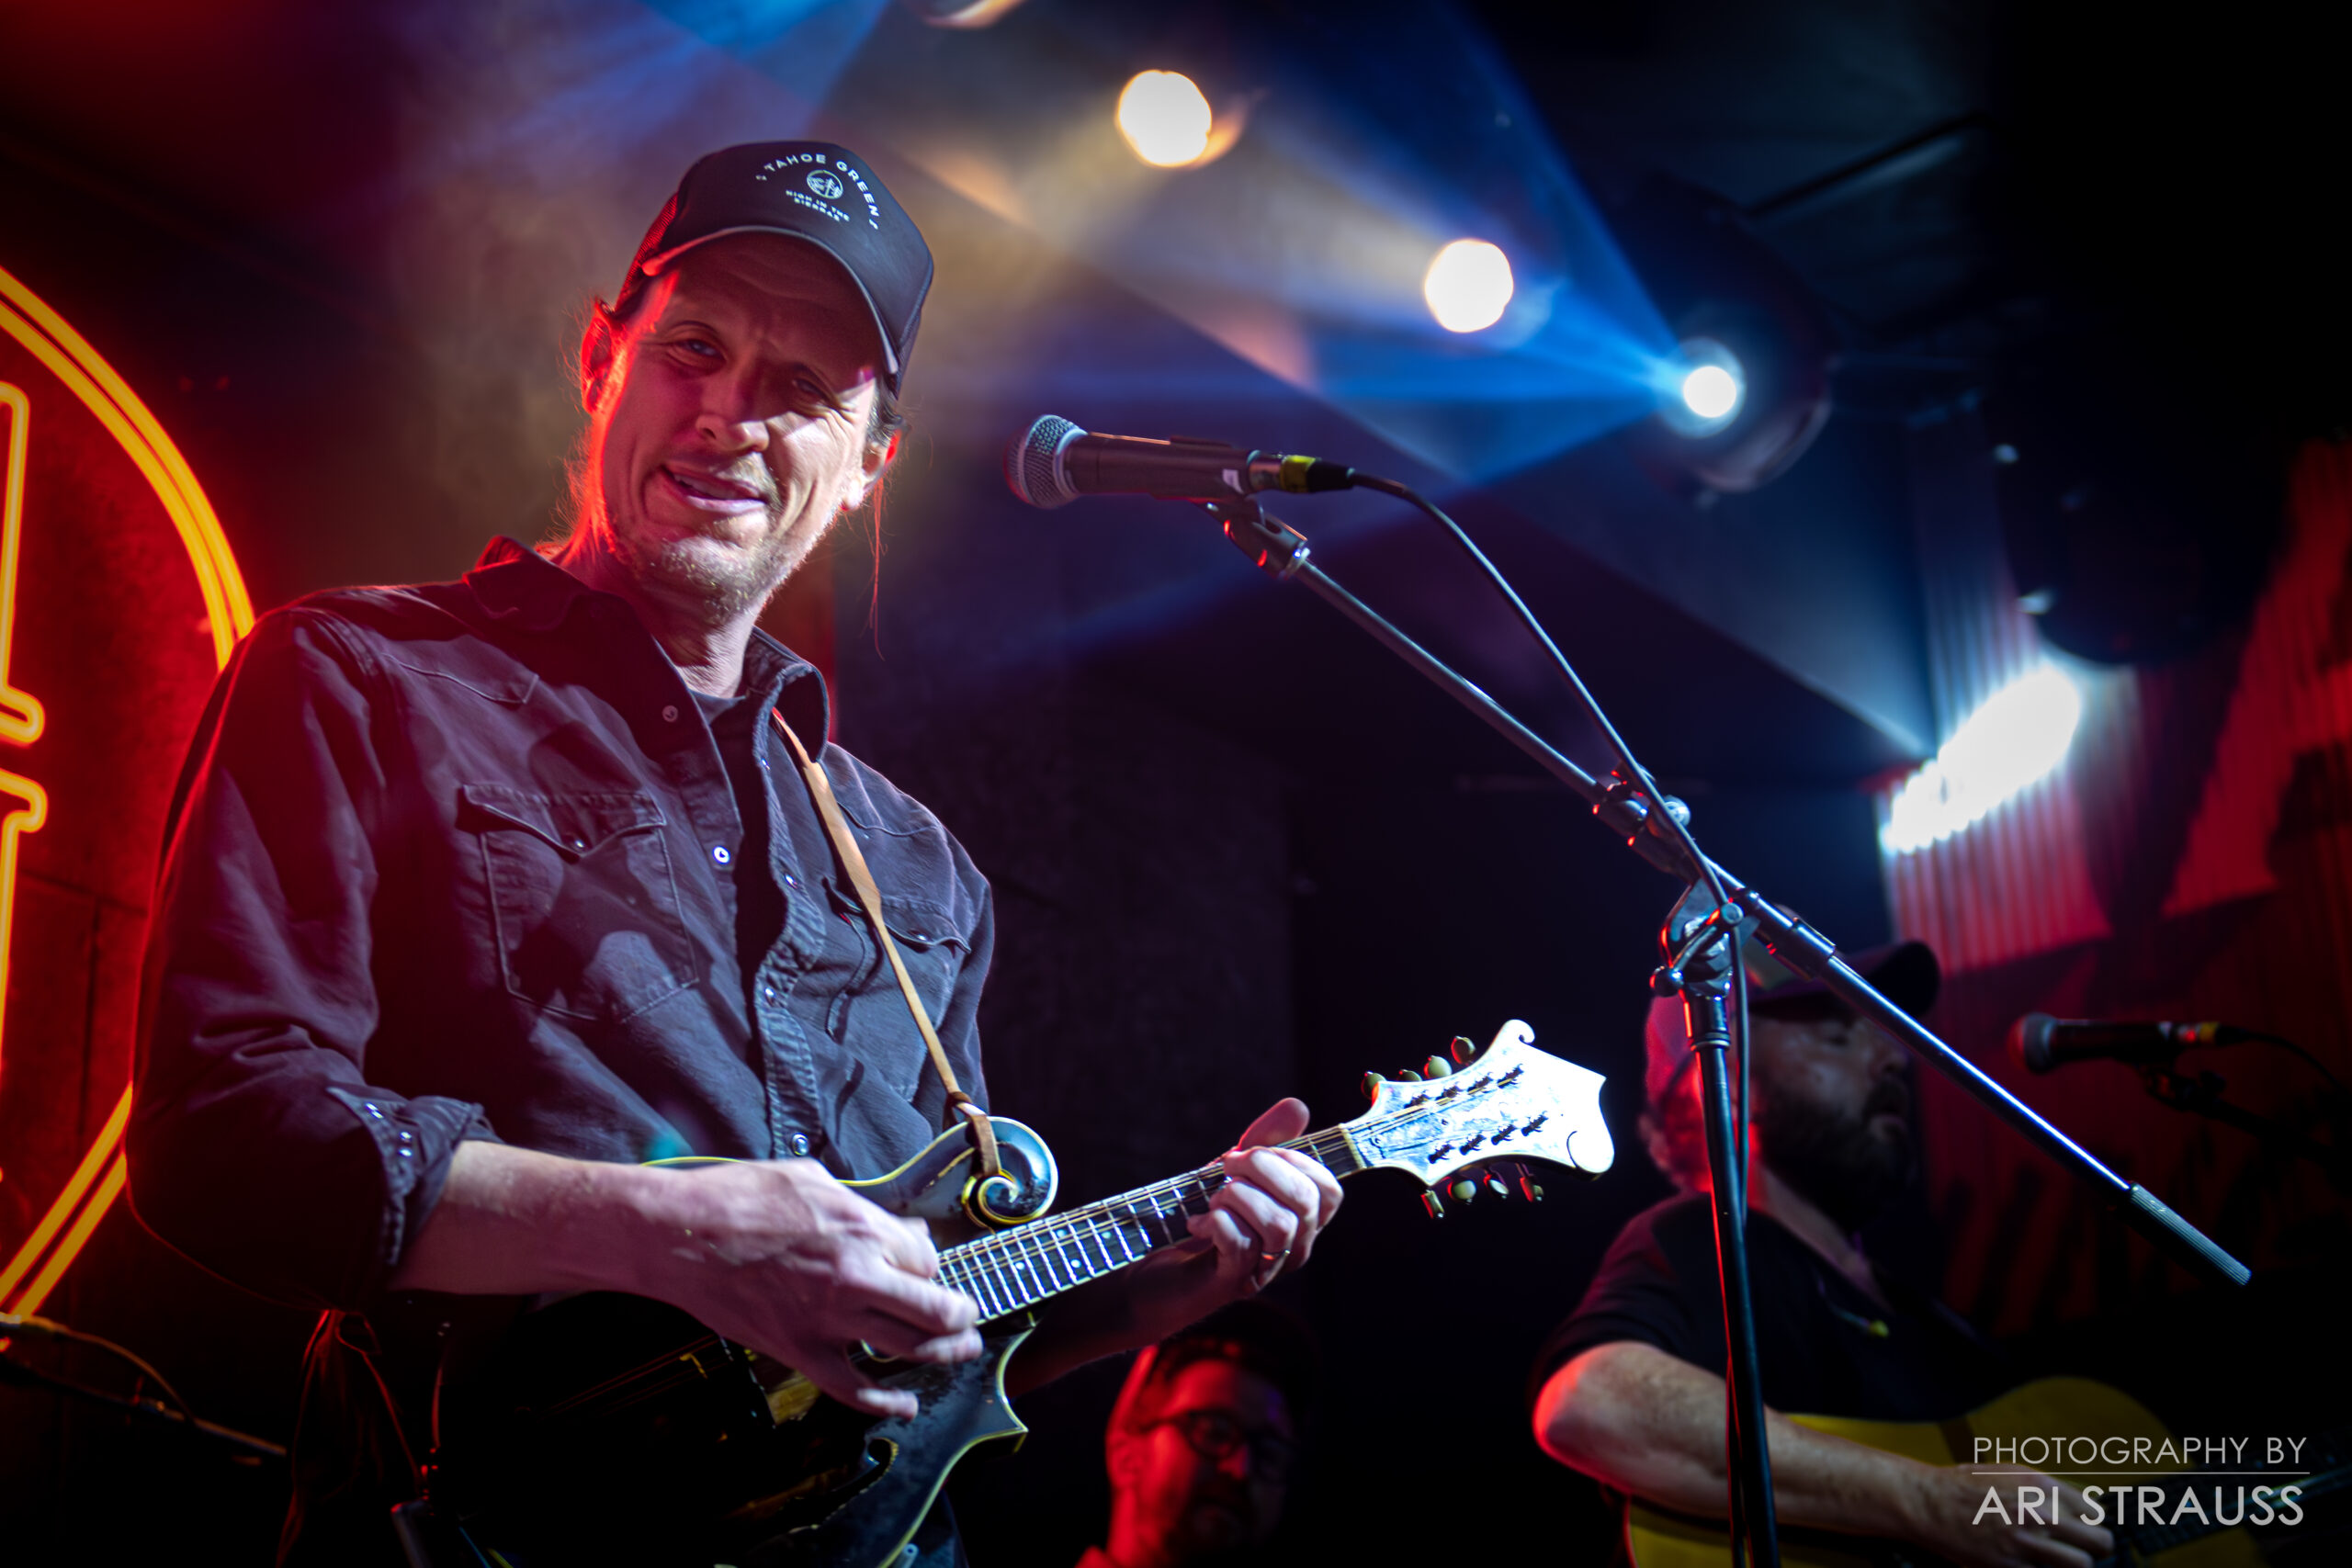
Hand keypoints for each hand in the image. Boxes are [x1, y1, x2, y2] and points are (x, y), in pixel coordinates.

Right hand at [631, 1159, 980, 1419]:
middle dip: (962, 1315)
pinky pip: (854, 1389)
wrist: (680, 1236)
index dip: (930, 1264)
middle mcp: (857, 1276)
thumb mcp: (814, 1181)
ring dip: (945, 1353)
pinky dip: (886, 1403)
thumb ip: (864, 1207)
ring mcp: (829, 1320)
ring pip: (910, 1349)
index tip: (925, 1268)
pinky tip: (905, 1405)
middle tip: (969, 1318)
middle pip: (937, 1309)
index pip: (926, 1257)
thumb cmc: (741, 1198)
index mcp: (863, 1228)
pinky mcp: (799, 1351)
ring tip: (960, 1351)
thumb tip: (899, 1227)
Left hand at [1117, 1098, 1343, 1342]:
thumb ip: (1268, 1141)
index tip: (1255, 1153)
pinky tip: (1197, 1223)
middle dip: (1262, 1168)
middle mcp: (1292, 1250)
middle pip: (1305, 1202)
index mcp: (1301, 1223)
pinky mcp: (1231, 1282)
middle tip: (1227, 1167)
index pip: (1329, 1192)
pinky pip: (1240, 1244)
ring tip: (1214, 1199)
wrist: (1155, 1271)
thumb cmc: (1203, 1218)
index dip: (1296, 1161)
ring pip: (1278, 1225)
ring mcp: (1265, 1270)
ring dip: (1238, 1197)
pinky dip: (1216, 1222)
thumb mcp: (1236, 1172)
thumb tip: (1298, 1106)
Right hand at [1905, 1464, 2113, 1567]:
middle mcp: (2040, 1511)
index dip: (2089, 1525)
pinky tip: (2027, 1563)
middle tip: (2083, 1551)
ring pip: (2081, 1564)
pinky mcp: (2010, 1564)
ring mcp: (2026, 1540)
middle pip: (2099, 1541)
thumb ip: (2045, 1491)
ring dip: (2073, 1564)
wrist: (1926, 1502)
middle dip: (2096, 1549)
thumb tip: (2078, 1510)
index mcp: (2042, 1485)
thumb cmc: (1963, 1486)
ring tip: (2058, 1562)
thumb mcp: (2009, 1473)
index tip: (2081, 1532)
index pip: (2095, 1512)